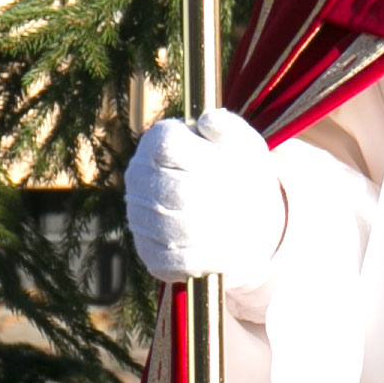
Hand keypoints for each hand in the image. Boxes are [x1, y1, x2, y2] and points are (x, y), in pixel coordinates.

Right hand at [123, 106, 286, 286]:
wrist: (245, 214)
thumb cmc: (241, 171)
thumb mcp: (245, 145)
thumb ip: (230, 129)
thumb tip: (208, 122)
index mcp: (159, 141)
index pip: (168, 146)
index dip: (204, 159)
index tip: (228, 167)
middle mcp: (139, 177)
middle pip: (176, 192)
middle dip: (216, 199)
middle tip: (240, 203)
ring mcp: (138, 214)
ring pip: (175, 228)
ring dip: (215, 230)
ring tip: (236, 225)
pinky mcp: (148, 251)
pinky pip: (175, 260)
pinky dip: (206, 259)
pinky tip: (222, 250)